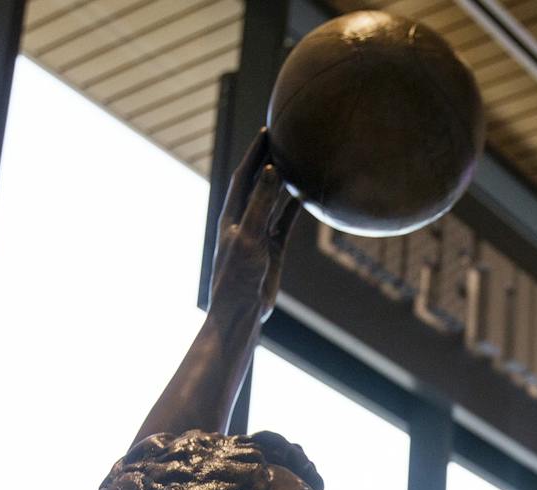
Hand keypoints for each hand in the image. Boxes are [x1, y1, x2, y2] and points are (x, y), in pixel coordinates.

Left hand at [209, 130, 300, 320]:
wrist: (241, 311)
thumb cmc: (238, 275)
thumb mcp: (249, 235)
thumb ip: (260, 203)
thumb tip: (271, 170)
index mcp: (232, 214)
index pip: (244, 175)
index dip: (254, 153)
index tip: (267, 131)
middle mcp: (244, 220)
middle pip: (258, 183)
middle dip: (268, 160)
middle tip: (283, 137)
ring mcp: (259, 234)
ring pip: (272, 201)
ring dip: (282, 183)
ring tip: (296, 161)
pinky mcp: (272, 249)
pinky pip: (285, 222)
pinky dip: (294, 209)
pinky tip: (304, 196)